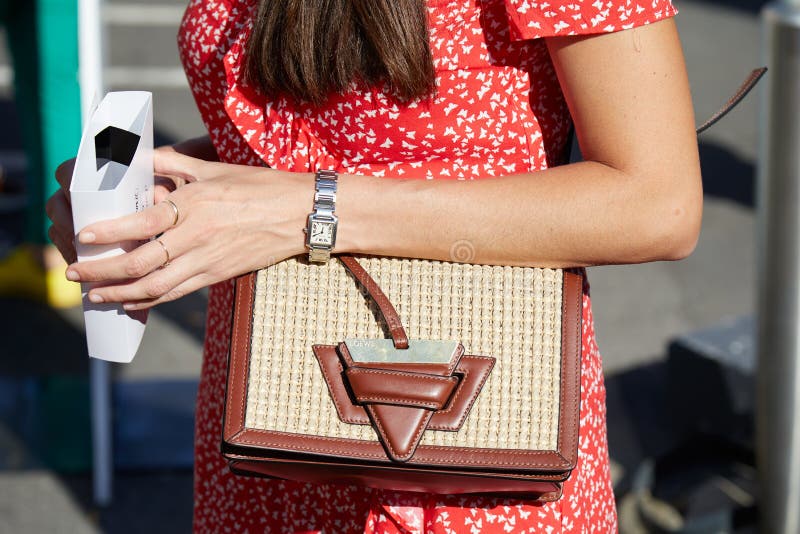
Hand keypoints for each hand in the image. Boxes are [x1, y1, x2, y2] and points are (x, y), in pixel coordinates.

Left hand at [64, 151, 310, 308]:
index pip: (142, 223)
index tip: (83, 237)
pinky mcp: (217, 275)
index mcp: (194, 205)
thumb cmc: (262, 186)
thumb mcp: (216, 168)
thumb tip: (139, 154)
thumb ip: (174, 161)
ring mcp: (207, 260)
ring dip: (119, 293)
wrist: (300, 216)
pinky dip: (150, 299)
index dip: (109, 233)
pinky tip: (131, 301)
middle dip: (102, 272)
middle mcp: (197, 237)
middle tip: (75, 274)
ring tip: (94, 296)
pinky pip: (177, 292)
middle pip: (141, 263)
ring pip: (155, 286)